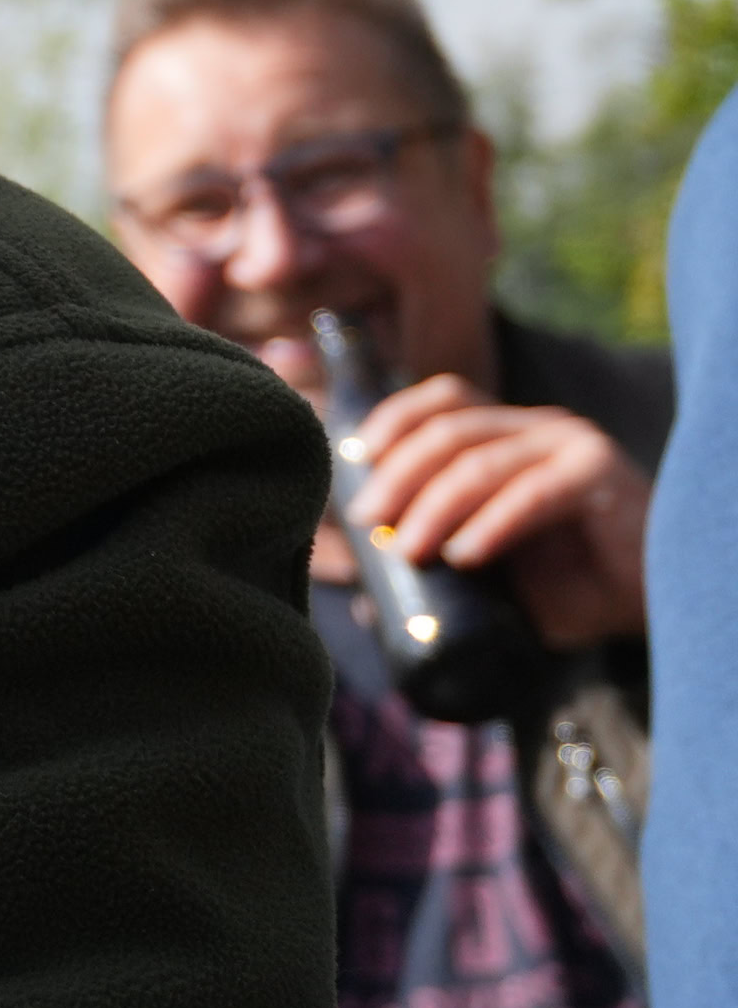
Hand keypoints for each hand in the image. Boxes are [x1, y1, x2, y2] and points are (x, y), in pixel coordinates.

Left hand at [347, 376, 649, 646]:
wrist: (654, 604)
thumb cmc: (574, 584)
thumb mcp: (498, 569)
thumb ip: (442, 568)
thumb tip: (365, 599)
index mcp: (508, 432)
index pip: (439, 402)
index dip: (391, 421)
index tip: (353, 462)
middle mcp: (537, 426)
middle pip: (446, 431)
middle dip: (397, 475)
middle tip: (368, 520)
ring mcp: (569, 445)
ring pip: (479, 461)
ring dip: (433, 505)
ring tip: (406, 547)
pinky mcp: (598, 475)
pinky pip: (531, 494)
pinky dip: (491, 524)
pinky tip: (466, 556)